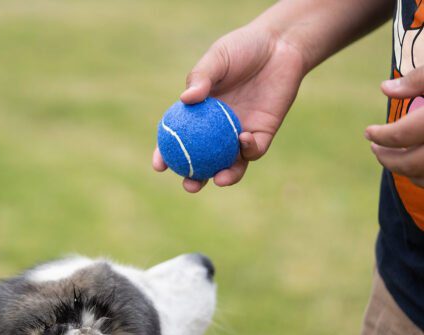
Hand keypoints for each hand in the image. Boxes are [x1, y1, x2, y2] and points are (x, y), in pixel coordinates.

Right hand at [153, 25, 306, 192]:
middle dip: (195, 178)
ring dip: (224, 176)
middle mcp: (217, 130)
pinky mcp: (262, 134)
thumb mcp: (217, 58)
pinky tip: (241, 139)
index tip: (159, 165)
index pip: (178, 140)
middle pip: (202, 161)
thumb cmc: (242, 48)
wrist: (280, 45)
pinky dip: (247, 150)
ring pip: (230, 164)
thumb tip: (185, 100)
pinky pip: (253, 150)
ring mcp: (239, 134)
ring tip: (217, 179)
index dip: (166, 155)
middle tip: (190, 184)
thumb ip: (202, 77)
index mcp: (199, 114)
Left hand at [366, 67, 423, 187]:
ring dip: (406, 171)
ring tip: (391, 158)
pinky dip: (423, 176)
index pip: (402, 134)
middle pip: (412, 164)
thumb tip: (384, 89)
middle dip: (388, 160)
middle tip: (374, 149)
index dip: (381, 136)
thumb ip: (418, 79)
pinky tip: (416, 165)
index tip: (368, 133)